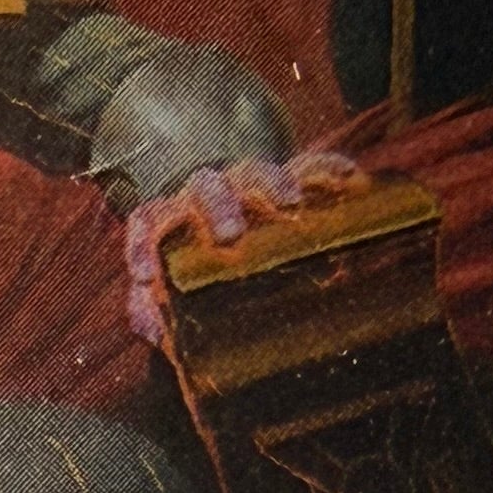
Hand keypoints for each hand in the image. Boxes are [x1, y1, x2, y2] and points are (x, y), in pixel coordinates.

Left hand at [126, 150, 365, 339]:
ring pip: (256, 171)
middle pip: (207, 186)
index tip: (144, 275)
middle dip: (218, 207)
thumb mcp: (168, 278)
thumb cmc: (195, 256)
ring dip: (273, 183)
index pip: (147, 220)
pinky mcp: (291, 175)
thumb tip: (150, 328)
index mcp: (172, 215)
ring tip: (292, 203)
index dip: (140, 245)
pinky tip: (352, 182)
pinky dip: (330, 168)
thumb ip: (150, 303)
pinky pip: (312, 163)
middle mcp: (209, 191)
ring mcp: (250, 182)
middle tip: (231, 234)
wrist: (231, 210)